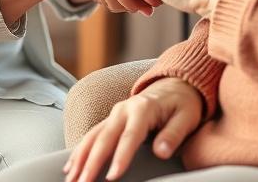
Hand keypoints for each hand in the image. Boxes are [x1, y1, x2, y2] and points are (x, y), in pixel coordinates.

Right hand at [63, 77, 202, 181]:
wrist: (174, 86)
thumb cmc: (182, 104)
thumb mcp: (186, 117)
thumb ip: (173, 134)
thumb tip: (161, 152)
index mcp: (143, 109)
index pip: (130, 137)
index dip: (120, 157)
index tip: (112, 176)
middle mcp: (124, 109)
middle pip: (104, 138)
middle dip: (92, 163)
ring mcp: (114, 114)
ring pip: (92, 137)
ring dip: (80, 158)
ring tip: (71, 179)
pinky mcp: (111, 120)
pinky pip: (91, 135)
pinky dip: (80, 151)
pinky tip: (70, 166)